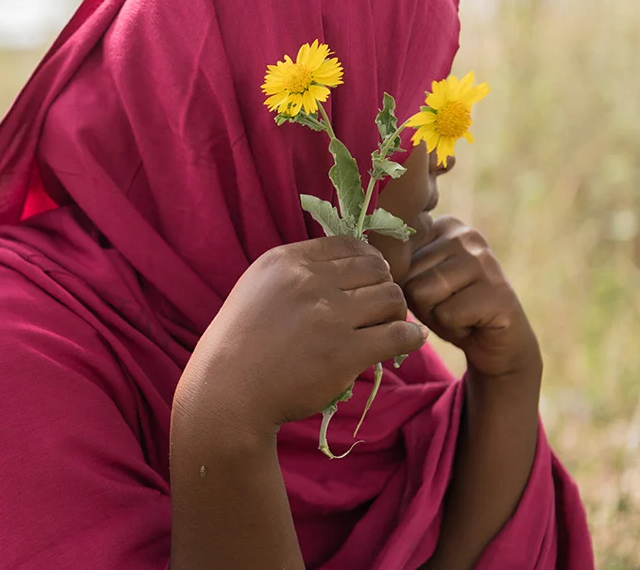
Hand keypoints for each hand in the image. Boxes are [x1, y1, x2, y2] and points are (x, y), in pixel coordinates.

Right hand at [173, 236, 427, 435]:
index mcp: (287, 261)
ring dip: (396, 312)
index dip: (369, 260)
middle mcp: (308, 281)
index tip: (372, 278)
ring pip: (390, 297)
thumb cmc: (240, 343)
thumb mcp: (259, 287)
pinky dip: (412, 337)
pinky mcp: (344, 352)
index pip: (349, 244)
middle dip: (384, 285)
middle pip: (375, 268)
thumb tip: (348, 263)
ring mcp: (327, 315)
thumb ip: (297, 271)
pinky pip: (398, 334)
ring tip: (390, 326)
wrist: (226, 394)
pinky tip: (411, 340)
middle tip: (381, 307)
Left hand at [402, 216, 540, 377]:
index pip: (397, 257)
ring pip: (423, 294)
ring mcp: (485, 261)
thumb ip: (400, 264)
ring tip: (459, 312)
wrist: (496, 342)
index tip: (433, 288)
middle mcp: (467, 235)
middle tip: (449, 304)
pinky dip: (455, 329)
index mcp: (445, 225)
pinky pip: (447, 316)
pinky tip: (473, 323)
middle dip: (421, 302)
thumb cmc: (450, 308)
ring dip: (436, 316)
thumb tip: (381, 265)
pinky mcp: (498, 293)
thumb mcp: (419, 280)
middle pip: (408, 276)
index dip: (407, 284)